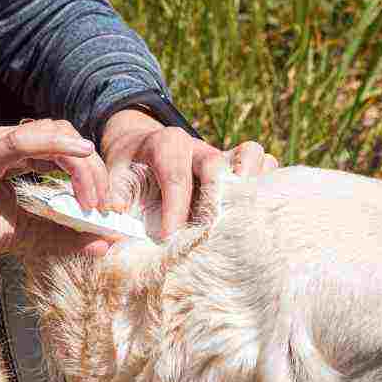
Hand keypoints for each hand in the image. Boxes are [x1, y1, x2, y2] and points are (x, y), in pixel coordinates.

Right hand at [0, 120, 111, 288]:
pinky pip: (20, 142)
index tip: (104, 207)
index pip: (61, 146)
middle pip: (62, 135)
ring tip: (92, 202)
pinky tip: (80, 153)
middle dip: (92, 169)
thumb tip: (106, 243)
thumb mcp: (24, 237)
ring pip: (49, 135)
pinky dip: (55, 144)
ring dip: (81, 166)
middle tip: (103, 207)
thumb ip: (63, 236)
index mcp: (6, 155)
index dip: (90, 171)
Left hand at [101, 109, 278, 237]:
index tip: (168, 237)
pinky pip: (265, 163)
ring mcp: (222, 154)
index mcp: (167, 144)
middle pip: (216, 164)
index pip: (175, 176)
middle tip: (209, 230)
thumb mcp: (114, 173)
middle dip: (214, 199)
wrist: (143, 148)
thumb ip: (114, 191)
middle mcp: (198, 146)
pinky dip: (268, 182)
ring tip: (246, 210)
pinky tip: (260, 209)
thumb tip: (115, 213)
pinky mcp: (238, 165)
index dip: (174, 208)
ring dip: (251, 182)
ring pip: (251, 153)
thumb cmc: (130, 166)